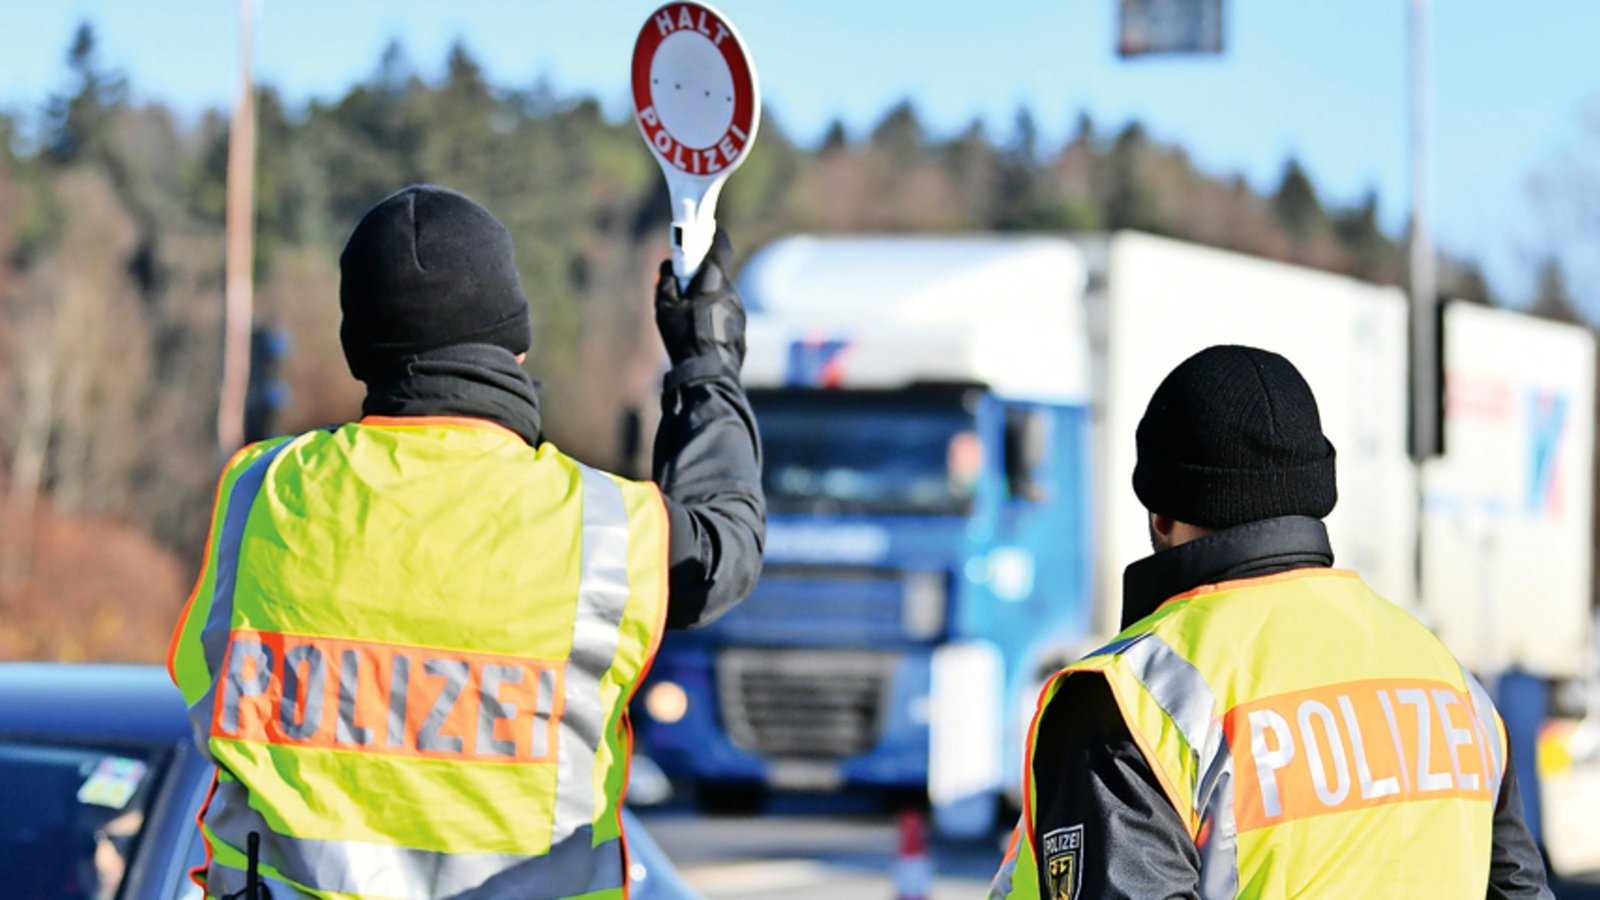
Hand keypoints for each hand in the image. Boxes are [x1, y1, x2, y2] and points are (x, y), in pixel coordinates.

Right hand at [655, 229, 745, 370]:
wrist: (708, 375)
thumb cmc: (685, 338)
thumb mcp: (665, 308)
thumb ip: (666, 281)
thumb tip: (669, 266)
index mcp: (715, 280)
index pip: (721, 245)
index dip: (713, 234)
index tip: (705, 229)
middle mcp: (732, 292)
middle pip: (718, 273)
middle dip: (702, 272)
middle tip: (684, 278)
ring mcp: (739, 311)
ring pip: (721, 295)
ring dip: (706, 296)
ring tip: (688, 312)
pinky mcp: (740, 328)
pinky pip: (725, 313)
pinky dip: (712, 314)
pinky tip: (698, 330)